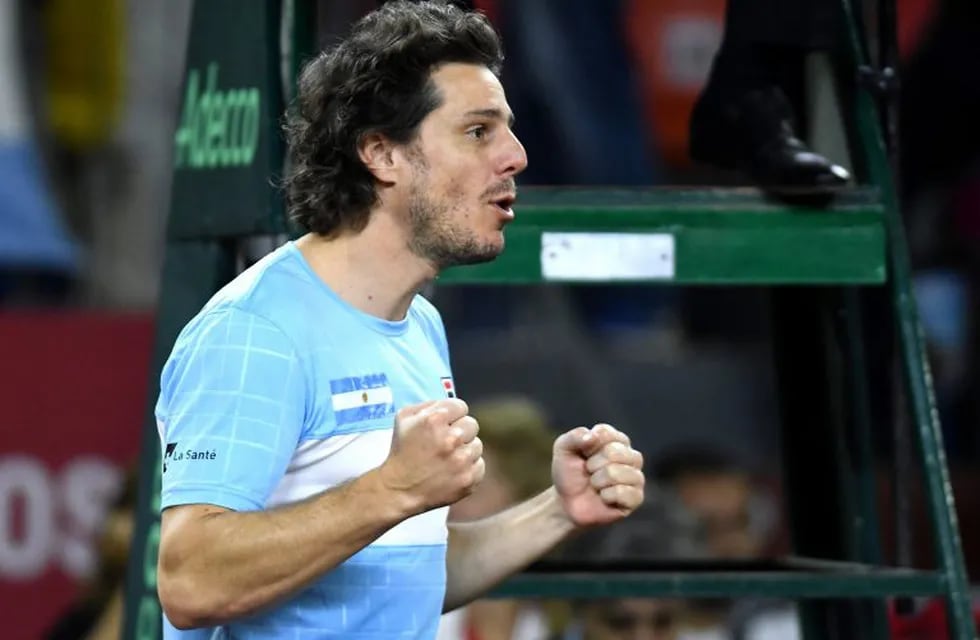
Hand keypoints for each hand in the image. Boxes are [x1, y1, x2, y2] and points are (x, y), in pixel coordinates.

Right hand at [379, 398, 484, 514]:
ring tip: (447, 458)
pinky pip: (480, 465)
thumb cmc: (402, 452)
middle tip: (445, 442)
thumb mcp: (404, 418)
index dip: (452, 415)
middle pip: (472, 424)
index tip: (445, 424)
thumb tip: (449, 404)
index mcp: (435, 419)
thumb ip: (429, 404)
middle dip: (460, 431)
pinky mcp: (468, 479)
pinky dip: (469, 468)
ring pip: (477, 445)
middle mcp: (451, 438)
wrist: (399, 489)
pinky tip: (452, 471)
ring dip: (464, 450)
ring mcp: (462, 460)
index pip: (461, 406)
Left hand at [552, 423, 644, 527]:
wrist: (567, 504)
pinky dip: (606, 496)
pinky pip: (622, 492)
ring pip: (616, 473)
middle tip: (589, 473)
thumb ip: (575, 437)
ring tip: (595, 485)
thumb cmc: (569, 473)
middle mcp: (631, 455)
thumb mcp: (563, 449)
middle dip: (592, 465)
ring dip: (597, 481)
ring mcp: (636, 477)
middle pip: (613, 453)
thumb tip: (593, 435)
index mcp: (616, 439)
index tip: (583, 455)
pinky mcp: (636, 498)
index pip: (605, 433)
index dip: (587, 446)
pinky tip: (604, 498)